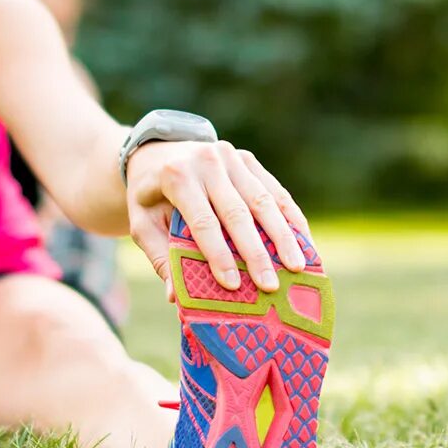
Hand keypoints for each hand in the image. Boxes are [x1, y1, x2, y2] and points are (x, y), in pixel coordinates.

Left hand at [125, 139, 311, 298]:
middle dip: (256, 252)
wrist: (156, 152)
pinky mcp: (248, 159)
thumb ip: (159, 257)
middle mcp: (207, 161)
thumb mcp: (143, 224)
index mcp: (176, 176)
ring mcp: (231, 157)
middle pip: (237, 212)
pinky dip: (292, 218)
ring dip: (283, 236)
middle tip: (271, 285)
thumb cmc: (150, 197)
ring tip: (297, 267)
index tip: (233, 285)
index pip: (202, 221)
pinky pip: (275, 191)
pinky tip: (304, 242)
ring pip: (263, 200)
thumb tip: (175, 296)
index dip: (218, 254)